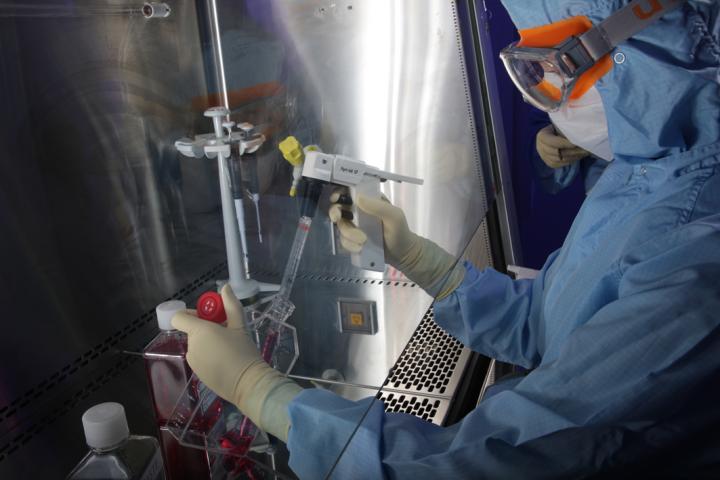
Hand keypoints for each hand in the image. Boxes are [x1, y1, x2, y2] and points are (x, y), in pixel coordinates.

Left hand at [172, 285, 301, 441]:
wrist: (247, 383)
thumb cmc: (244, 351)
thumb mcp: (240, 326)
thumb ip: (231, 305)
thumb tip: (225, 287)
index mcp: (199, 332)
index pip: (179, 318)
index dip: (191, 314)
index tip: (210, 317)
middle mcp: (192, 346)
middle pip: (192, 331)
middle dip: (206, 329)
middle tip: (227, 332)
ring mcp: (193, 362)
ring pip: (197, 345)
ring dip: (208, 343)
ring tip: (228, 349)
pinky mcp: (198, 375)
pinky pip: (200, 359)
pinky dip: (209, 357)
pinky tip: (226, 361)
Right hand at [329, 190, 464, 299]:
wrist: (402, 255)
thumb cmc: (400, 232)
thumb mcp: (394, 216)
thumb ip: (378, 206)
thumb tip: (358, 197)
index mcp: (369, 200)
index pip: (350, 190)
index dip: (339, 192)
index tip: (336, 198)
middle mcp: (359, 212)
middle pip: (338, 207)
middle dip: (336, 213)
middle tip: (338, 219)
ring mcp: (354, 226)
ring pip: (340, 226)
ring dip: (348, 234)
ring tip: (363, 241)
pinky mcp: (352, 240)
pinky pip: (343, 241)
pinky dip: (349, 245)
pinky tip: (360, 248)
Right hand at [536, 124, 589, 167]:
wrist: (551, 135)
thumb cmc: (557, 128)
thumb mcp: (559, 126)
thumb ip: (565, 129)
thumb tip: (579, 133)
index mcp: (541, 136)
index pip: (554, 142)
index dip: (566, 143)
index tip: (578, 143)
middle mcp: (540, 148)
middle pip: (557, 153)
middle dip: (573, 151)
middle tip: (586, 149)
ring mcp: (544, 157)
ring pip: (560, 160)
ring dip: (574, 157)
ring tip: (585, 152)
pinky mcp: (550, 163)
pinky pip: (561, 164)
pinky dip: (571, 160)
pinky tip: (580, 156)